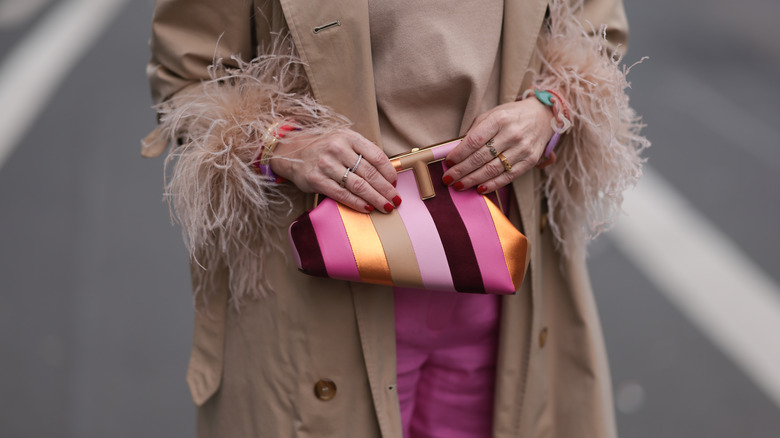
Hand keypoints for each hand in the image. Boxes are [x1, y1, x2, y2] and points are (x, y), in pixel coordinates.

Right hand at [270, 129, 400, 212]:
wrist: (292, 152)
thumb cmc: (325, 148)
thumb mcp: (344, 140)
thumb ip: (363, 152)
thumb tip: (388, 173)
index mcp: (349, 137)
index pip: (376, 156)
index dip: (389, 173)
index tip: (396, 184)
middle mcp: (338, 148)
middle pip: (369, 173)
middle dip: (386, 190)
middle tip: (395, 200)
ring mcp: (326, 164)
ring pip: (358, 185)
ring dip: (375, 199)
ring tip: (386, 207)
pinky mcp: (317, 180)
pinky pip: (342, 194)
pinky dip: (357, 203)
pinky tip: (367, 208)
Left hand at [442, 98, 553, 192]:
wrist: (544, 116)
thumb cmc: (512, 115)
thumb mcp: (493, 114)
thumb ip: (476, 130)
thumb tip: (458, 150)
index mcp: (499, 119)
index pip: (474, 140)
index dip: (459, 154)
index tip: (448, 162)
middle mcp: (512, 134)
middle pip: (481, 157)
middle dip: (461, 170)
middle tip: (448, 179)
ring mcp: (522, 148)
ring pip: (492, 169)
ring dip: (473, 180)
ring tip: (459, 185)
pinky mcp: (530, 160)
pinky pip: (508, 176)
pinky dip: (492, 185)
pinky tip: (479, 189)